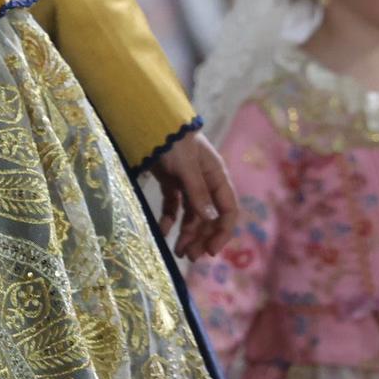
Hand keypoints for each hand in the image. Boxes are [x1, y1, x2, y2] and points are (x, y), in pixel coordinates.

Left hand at [149, 130, 238, 261]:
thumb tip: (209, 219)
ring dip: (187, 234)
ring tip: (178, 251)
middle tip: (190, 256)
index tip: (210, 251)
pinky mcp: (170, 183)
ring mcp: (188, 184)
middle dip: (201, 237)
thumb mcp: (186, 166)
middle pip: (209, 217)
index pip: (227, 210)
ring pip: (191, 215)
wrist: (150, 122)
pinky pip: (173, 207)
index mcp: (216, 177)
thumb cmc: (173, 141)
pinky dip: (169, 220)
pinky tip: (162, 231)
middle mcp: (205, 183)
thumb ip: (197, 192)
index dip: (222, 232)